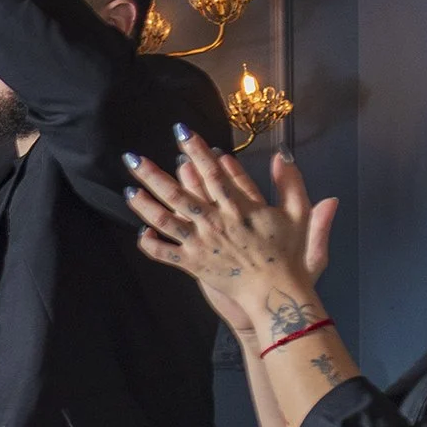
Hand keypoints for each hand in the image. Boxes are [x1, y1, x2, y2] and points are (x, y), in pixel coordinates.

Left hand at [126, 130, 336, 339]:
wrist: (276, 294)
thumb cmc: (289, 255)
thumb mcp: (298, 215)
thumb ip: (291, 184)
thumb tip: (282, 155)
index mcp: (238, 208)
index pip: (212, 173)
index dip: (196, 151)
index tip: (181, 132)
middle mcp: (215, 223)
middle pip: (179, 194)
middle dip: (154, 175)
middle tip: (133, 158)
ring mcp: (201, 244)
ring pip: (165, 221)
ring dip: (144, 206)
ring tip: (128, 190)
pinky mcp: (193, 264)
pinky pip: (165, 254)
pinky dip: (150, 245)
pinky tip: (140, 233)